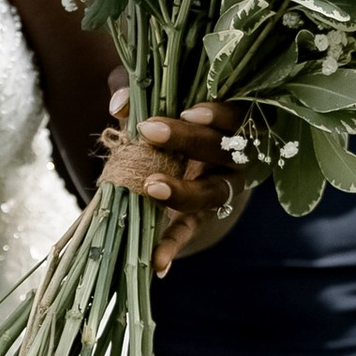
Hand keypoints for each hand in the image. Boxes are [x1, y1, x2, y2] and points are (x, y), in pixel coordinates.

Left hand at [107, 87, 248, 274]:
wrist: (185, 158)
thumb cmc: (171, 116)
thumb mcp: (154, 99)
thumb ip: (136, 91)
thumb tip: (119, 105)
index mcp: (232, 123)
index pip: (236, 115)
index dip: (217, 114)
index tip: (188, 111)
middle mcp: (236, 158)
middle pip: (223, 149)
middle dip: (188, 140)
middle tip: (149, 132)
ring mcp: (222, 190)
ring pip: (213, 193)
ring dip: (184, 191)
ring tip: (152, 188)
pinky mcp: (201, 217)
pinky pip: (189, 231)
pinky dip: (173, 246)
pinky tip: (158, 264)